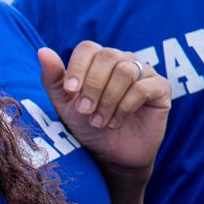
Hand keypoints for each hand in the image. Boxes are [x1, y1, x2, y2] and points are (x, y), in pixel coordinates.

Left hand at [39, 43, 170, 173]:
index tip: (70, 91)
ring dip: (108, 100)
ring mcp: (145, 73)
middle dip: (93, 85)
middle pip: (108, 56)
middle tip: (85, 111)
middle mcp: (123, 61)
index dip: (78, 66)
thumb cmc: (87, 126)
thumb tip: (43, 51)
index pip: (89, 48)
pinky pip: (144, 88)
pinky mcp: (161, 89)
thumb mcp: (64, 105)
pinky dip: (125, 107)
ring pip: (126, 71)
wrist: (111, 155)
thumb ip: (53, 79)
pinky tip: (116, 122)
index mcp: (99, 61)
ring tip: (100, 121)